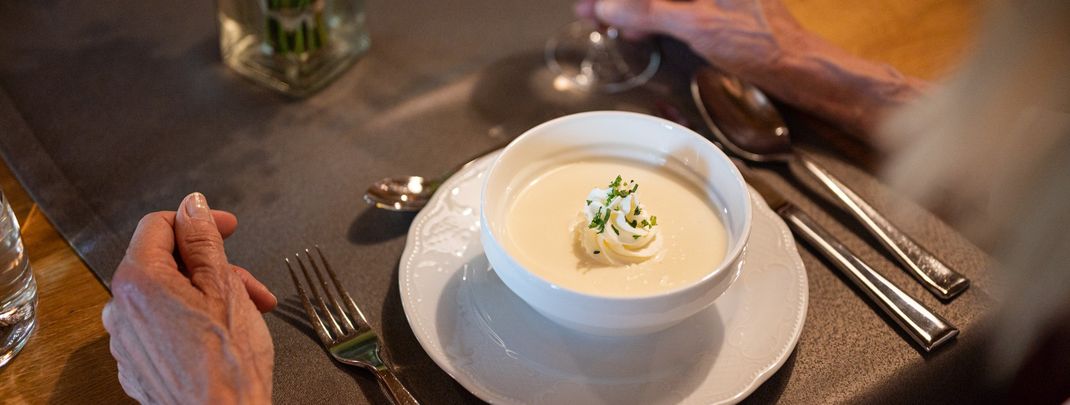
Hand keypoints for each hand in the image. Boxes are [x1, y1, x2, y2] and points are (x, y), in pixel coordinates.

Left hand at [103, 192, 275, 403]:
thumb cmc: (227, 365)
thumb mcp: (224, 286)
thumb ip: (203, 240)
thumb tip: (192, 206)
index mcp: (138, 281)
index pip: (158, 225)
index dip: (197, 221)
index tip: (226, 227)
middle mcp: (121, 309)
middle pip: (166, 264)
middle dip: (212, 267)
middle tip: (251, 284)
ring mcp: (126, 341)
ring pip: (168, 297)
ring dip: (209, 295)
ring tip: (248, 313)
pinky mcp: (138, 365)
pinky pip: (163, 328)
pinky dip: (193, 322)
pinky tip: (225, 335)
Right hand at [576, 0, 807, 75]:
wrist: (796, 67)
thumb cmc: (758, 43)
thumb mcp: (695, 25)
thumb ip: (648, 12)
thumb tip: (607, 8)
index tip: (591, 4)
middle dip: (621, 1)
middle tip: (588, 10)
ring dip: (632, 8)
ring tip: (603, 20)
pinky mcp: (715, 7)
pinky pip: (671, 5)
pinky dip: (650, 15)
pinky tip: (634, 28)